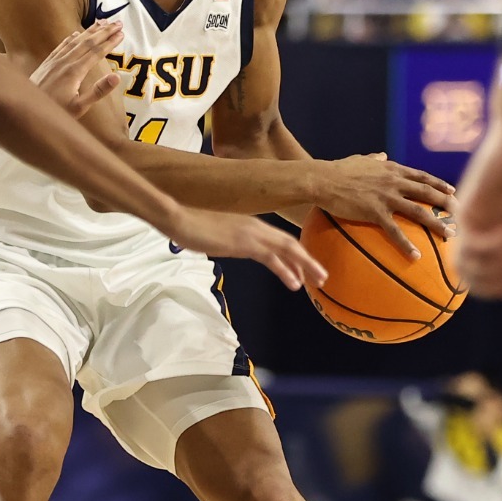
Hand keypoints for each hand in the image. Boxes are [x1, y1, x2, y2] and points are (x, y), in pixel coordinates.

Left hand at [30, 19, 122, 117]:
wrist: (25, 108)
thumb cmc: (55, 111)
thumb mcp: (79, 107)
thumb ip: (98, 91)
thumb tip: (116, 77)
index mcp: (75, 71)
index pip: (96, 52)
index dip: (110, 42)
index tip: (121, 33)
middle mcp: (65, 62)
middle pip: (88, 42)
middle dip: (104, 31)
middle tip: (118, 23)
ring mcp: (55, 61)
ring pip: (76, 40)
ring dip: (90, 31)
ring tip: (102, 22)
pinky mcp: (47, 63)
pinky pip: (62, 45)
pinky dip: (72, 37)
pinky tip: (76, 34)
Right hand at [162, 208, 327, 291]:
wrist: (178, 217)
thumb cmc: (191, 223)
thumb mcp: (215, 231)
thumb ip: (227, 236)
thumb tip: (228, 243)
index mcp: (249, 222)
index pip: (278, 238)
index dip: (294, 253)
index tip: (305, 267)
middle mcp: (255, 225)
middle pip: (289, 242)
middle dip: (308, 260)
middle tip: (323, 276)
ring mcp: (251, 233)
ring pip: (287, 248)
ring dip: (306, 265)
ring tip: (319, 281)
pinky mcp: (244, 243)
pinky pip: (272, 257)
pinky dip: (286, 270)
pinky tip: (295, 282)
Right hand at [311, 154, 455, 259]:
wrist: (322, 179)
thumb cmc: (337, 170)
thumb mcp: (359, 160)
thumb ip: (374, 159)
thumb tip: (382, 156)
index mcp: (391, 170)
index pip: (421, 176)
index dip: (439, 184)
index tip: (452, 191)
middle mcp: (394, 182)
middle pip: (427, 192)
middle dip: (447, 203)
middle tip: (462, 214)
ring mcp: (386, 197)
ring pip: (418, 211)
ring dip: (437, 223)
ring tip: (451, 235)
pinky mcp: (375, 211)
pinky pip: (395, 231)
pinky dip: (407, 244)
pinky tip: (416, 256)